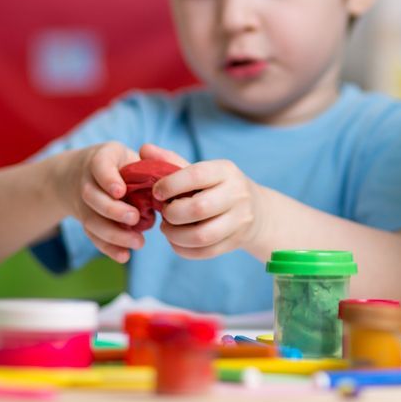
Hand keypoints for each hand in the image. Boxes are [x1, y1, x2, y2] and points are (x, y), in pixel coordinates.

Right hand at [64, 142, 144, 262]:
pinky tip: (125, 256)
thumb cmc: (120, 162)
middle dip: (113, 210)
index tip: (120, 191)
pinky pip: (93, 236)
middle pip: (92, 197)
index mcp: (101, 159)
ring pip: (91, 220)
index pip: (100, 166)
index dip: (108, 179)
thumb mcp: (131, 154)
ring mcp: (82, 203)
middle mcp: (86, 181)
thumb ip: (150, 163)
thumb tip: (170, 177)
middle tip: (135, 219)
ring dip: (113, 234)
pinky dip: (108, 248)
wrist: (80, 172)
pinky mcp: (85, 220)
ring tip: (139, 242)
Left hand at [141, 144, 264, 258]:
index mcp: (226, 171)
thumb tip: (144, 149)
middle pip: (198, 209)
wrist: (256, 210)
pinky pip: (204, 252)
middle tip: (164, 212)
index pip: (196, 175)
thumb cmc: (217, 187)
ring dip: (175, 235)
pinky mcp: (236, 241)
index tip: (157, 192)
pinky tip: (177, 241)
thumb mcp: (201, 171)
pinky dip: (183, 249)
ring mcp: (239, 220)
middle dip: (172, 213)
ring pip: (202, 235)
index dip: (170, 185)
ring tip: (167, 228)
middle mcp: (237, 194)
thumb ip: (171, 161)